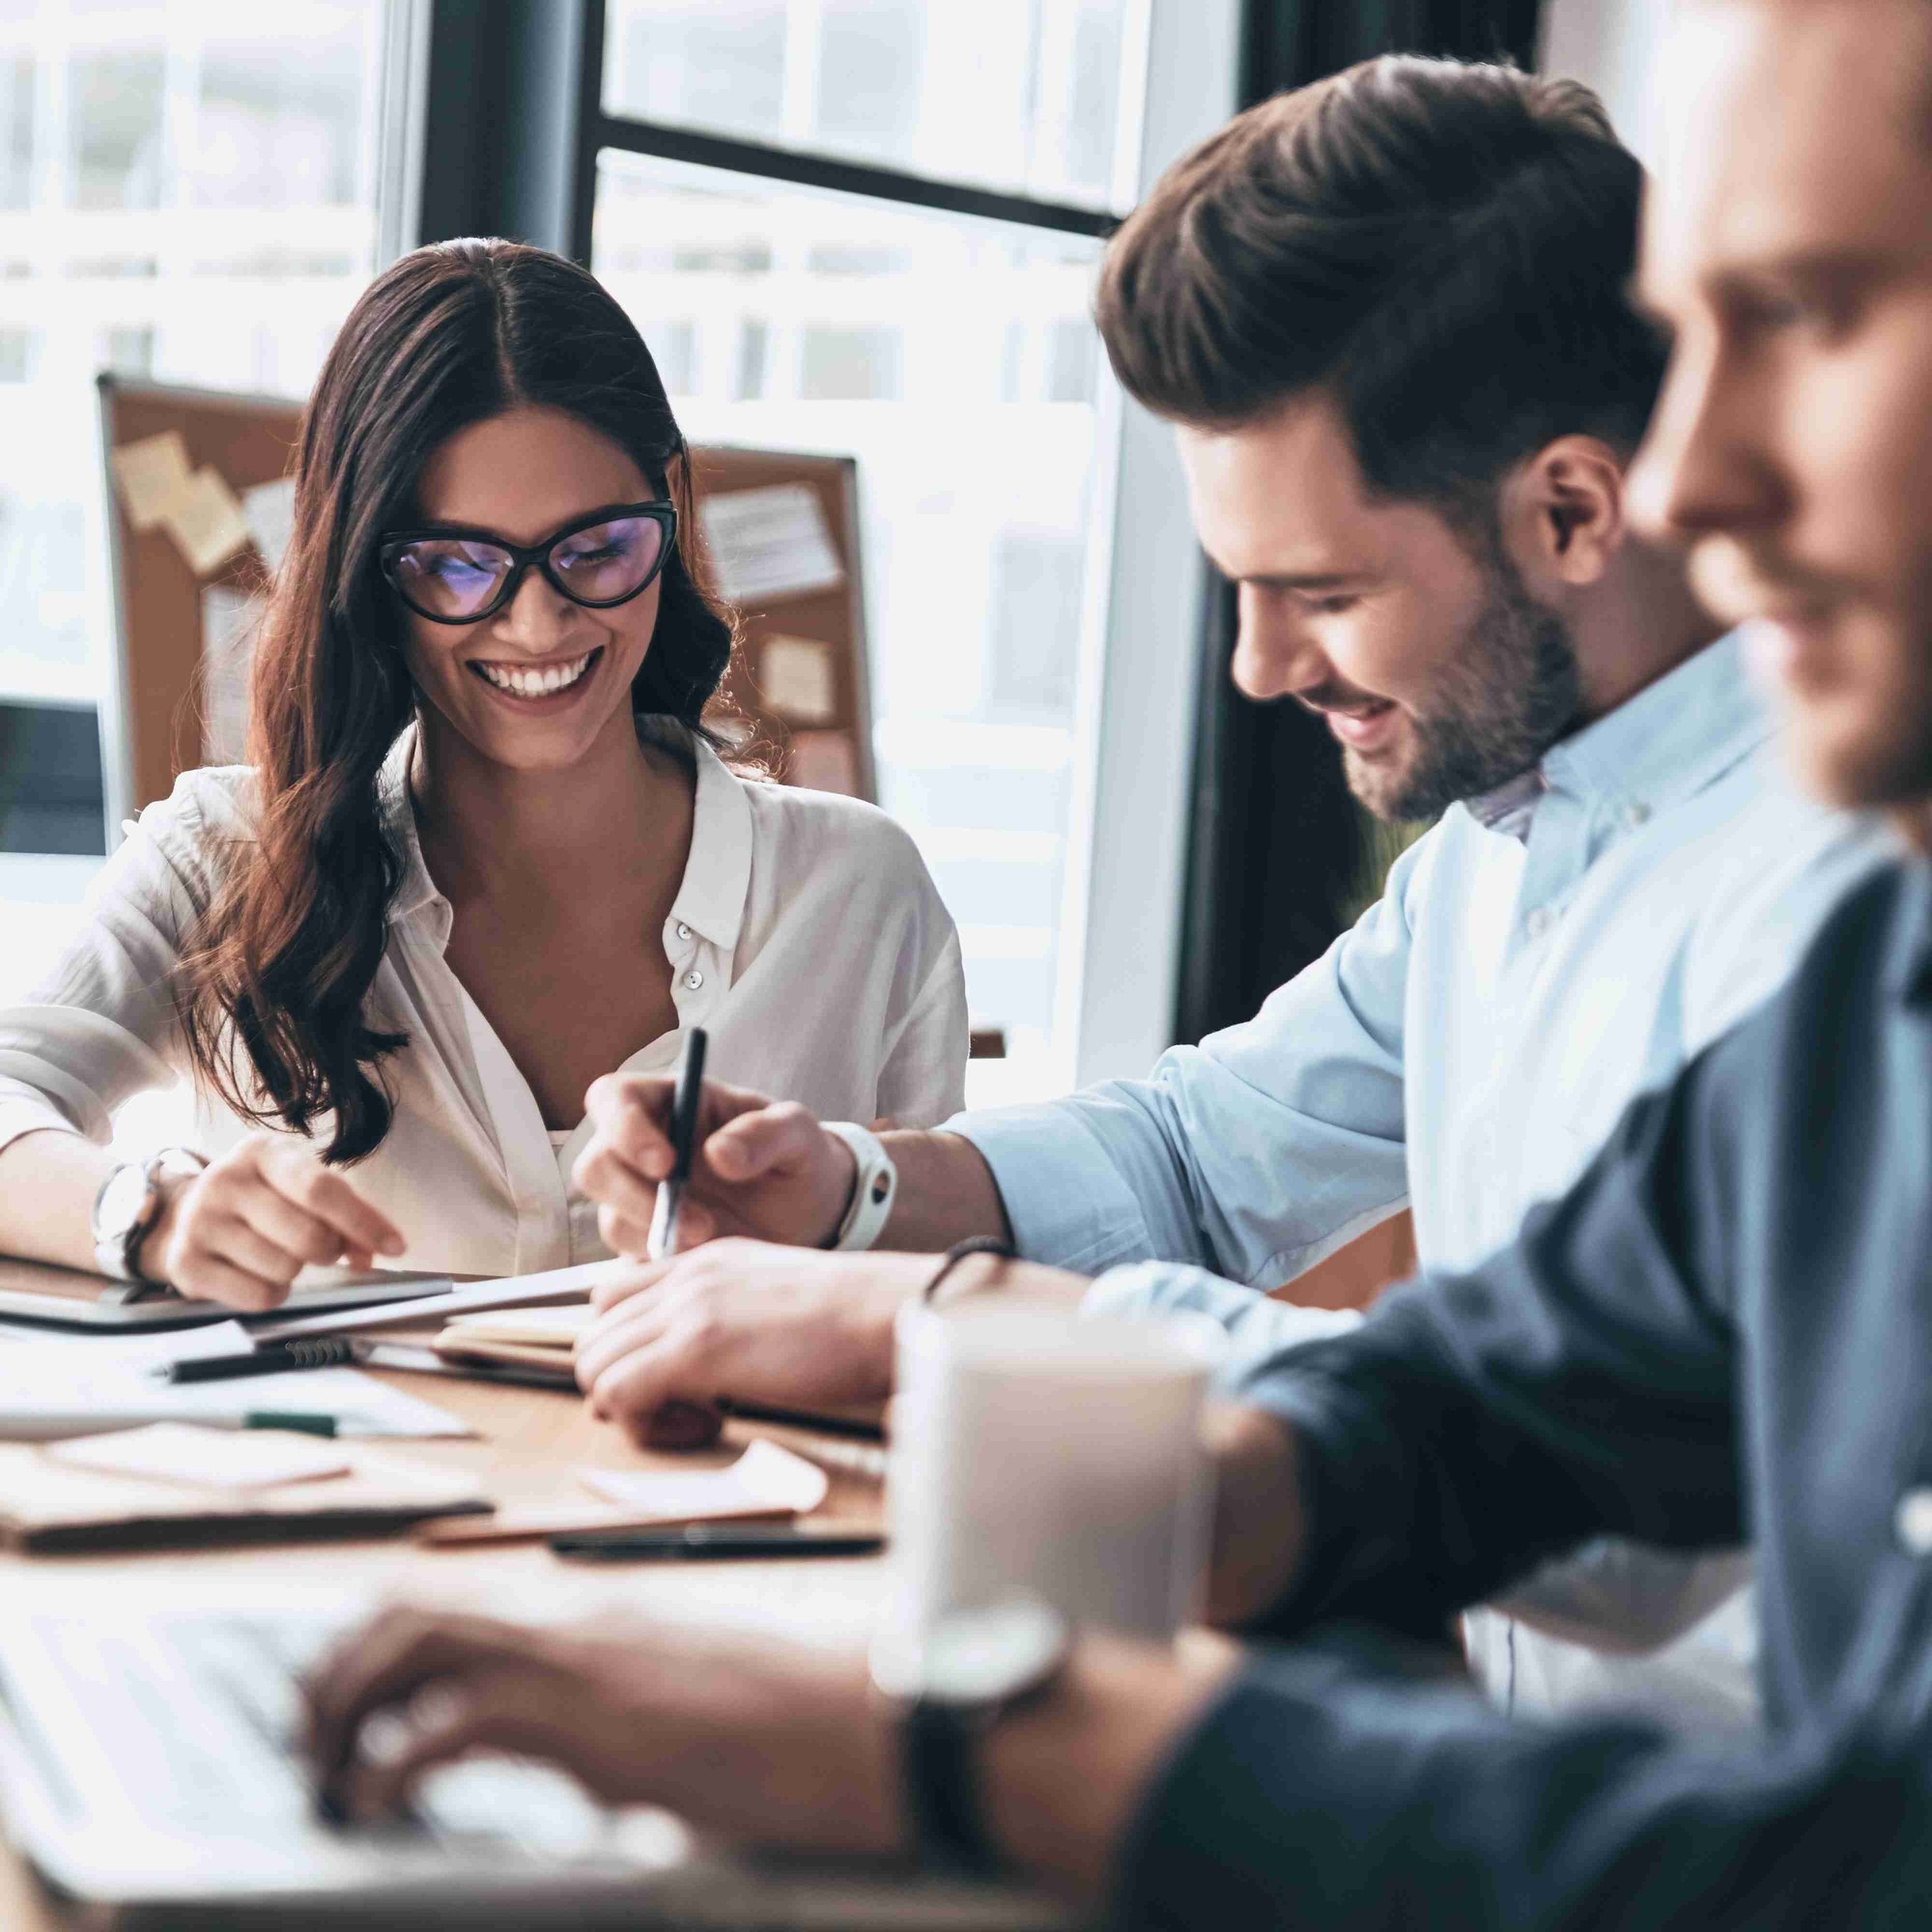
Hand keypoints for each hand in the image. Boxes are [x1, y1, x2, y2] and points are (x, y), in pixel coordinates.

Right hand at [140, 1134, 404, 1310]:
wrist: (186, 1213)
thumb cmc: (263, 1198)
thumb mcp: (300, 1185)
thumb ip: (347, 1211)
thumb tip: (377, 1251)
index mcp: (262, 1152)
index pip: (320, 1188)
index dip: (363, 1221)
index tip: (397, 1246)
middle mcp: (225, 1181)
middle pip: (306, 1235)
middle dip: (329, 1250)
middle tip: (324, 1248)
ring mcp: (199, 1223)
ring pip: (284, 1270)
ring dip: (296, 1272)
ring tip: (279, 1253)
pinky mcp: (185, 1265)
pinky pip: (258, 1296)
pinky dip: (273, 1293)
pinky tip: (259, 1273)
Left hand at [303, 1604, 896, 1855]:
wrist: (877, 1728)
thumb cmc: (805, 1730)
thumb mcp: (694, 1721)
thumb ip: (628, 1727)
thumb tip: (588, 1769)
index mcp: (602, 1622)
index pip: (460, 1600)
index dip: (377, 1645)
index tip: (343, 1705)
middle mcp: (582, 1624)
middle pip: (416, 1607)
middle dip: (338, 1670)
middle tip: (309, 1741)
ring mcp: (589, 1665)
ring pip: (421, 1640)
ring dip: (349, 1702)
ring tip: (325, 1770)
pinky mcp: (598, 1720)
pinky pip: (459, 1721)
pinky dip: (396, 1763)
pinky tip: (379, 1807)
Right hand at [574, 1073, 857, 1256]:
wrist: (815, 1217)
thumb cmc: (801, 1159)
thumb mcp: (801, 1136)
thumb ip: (767, 1133)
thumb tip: (718, 1154)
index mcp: (673, 1103)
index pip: (613, 1098)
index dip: (622, 1126)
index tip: (665, 1163)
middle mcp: (645, 1149)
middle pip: (594, 1165)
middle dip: (633, 1197)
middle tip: (698, 1223)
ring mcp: (641, 1201)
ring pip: (610, 1219)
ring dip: (655, 1236)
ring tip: (715, 1242)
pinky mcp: (650, 1247)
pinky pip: (629, 1262)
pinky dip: (660, 1267)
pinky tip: (704, 1264)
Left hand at [575, 1239, 931, 1447]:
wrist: (886, 1311)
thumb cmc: (853, 1321)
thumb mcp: (775, 1299)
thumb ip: (732, 1317)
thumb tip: (706, 1370)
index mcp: (704, 1263)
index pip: (614, 1300)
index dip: (629, 1349)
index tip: (676, 1382)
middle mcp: (684, 1278)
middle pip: (596, 1337)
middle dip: (625, 1386)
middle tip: (684, 1411)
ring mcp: (684, 1310)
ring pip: (594, 1365)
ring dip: (631, 1407)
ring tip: (695, 1420)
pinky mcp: (693, 1349)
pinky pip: (616, 1393)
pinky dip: (645, 1424)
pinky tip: (704, 1425)